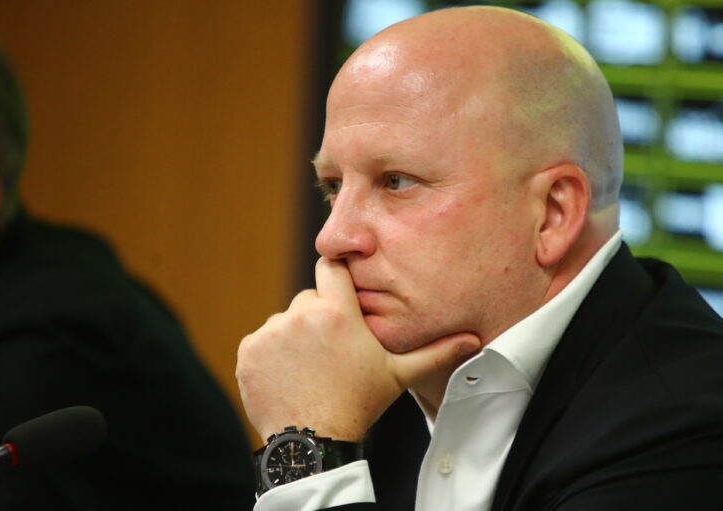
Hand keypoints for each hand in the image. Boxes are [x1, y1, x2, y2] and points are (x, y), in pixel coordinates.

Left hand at [236, 258, 480, 441]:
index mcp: (338, 311)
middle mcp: (301, 314)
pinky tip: (290, 376)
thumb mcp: (397, 375)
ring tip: (310, 368)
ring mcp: (271, 332)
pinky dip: (271, 354)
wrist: (313, 443)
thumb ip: (434, 352)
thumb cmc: (359, 405)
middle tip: (332, 350)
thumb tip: (473, 341)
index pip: (330, 266)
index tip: (340, 289)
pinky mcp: (249, 351)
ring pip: (285, 321)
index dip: (336, 276)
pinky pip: (262, 341)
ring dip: (294, 336)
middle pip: (309, 299)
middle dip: (319, 317)